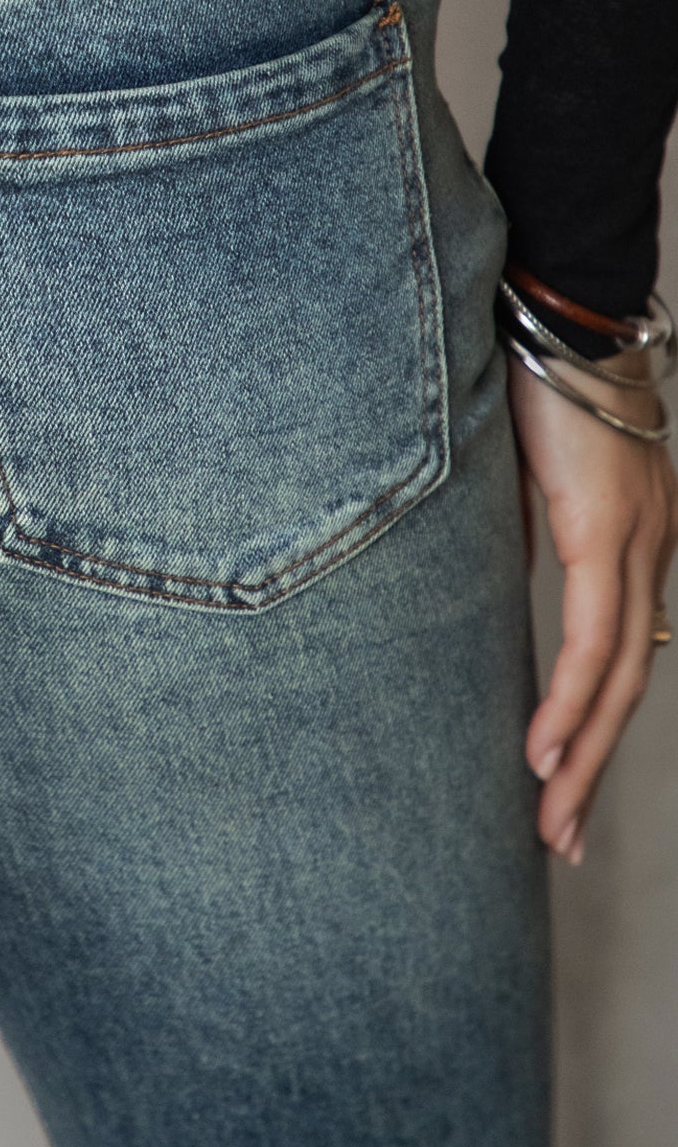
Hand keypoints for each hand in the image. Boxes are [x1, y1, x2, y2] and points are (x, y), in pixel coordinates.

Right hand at [511, 350, 677, 864]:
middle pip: (629, 686)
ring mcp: (639, 542)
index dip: (594, 724)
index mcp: (637, 536)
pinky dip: (570, 705)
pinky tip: (545, 755)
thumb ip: (523, 536)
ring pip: (619, 679)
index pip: (623, 655)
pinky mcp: (608, 532)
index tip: (561, 784)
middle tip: (560, 841)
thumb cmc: (533, 370)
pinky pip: (594, 641)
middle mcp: (653, 548)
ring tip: (551, 822)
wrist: (558, 305)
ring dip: (581, 760)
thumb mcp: (520, 474)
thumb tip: (493, 587)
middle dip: (590, 771)